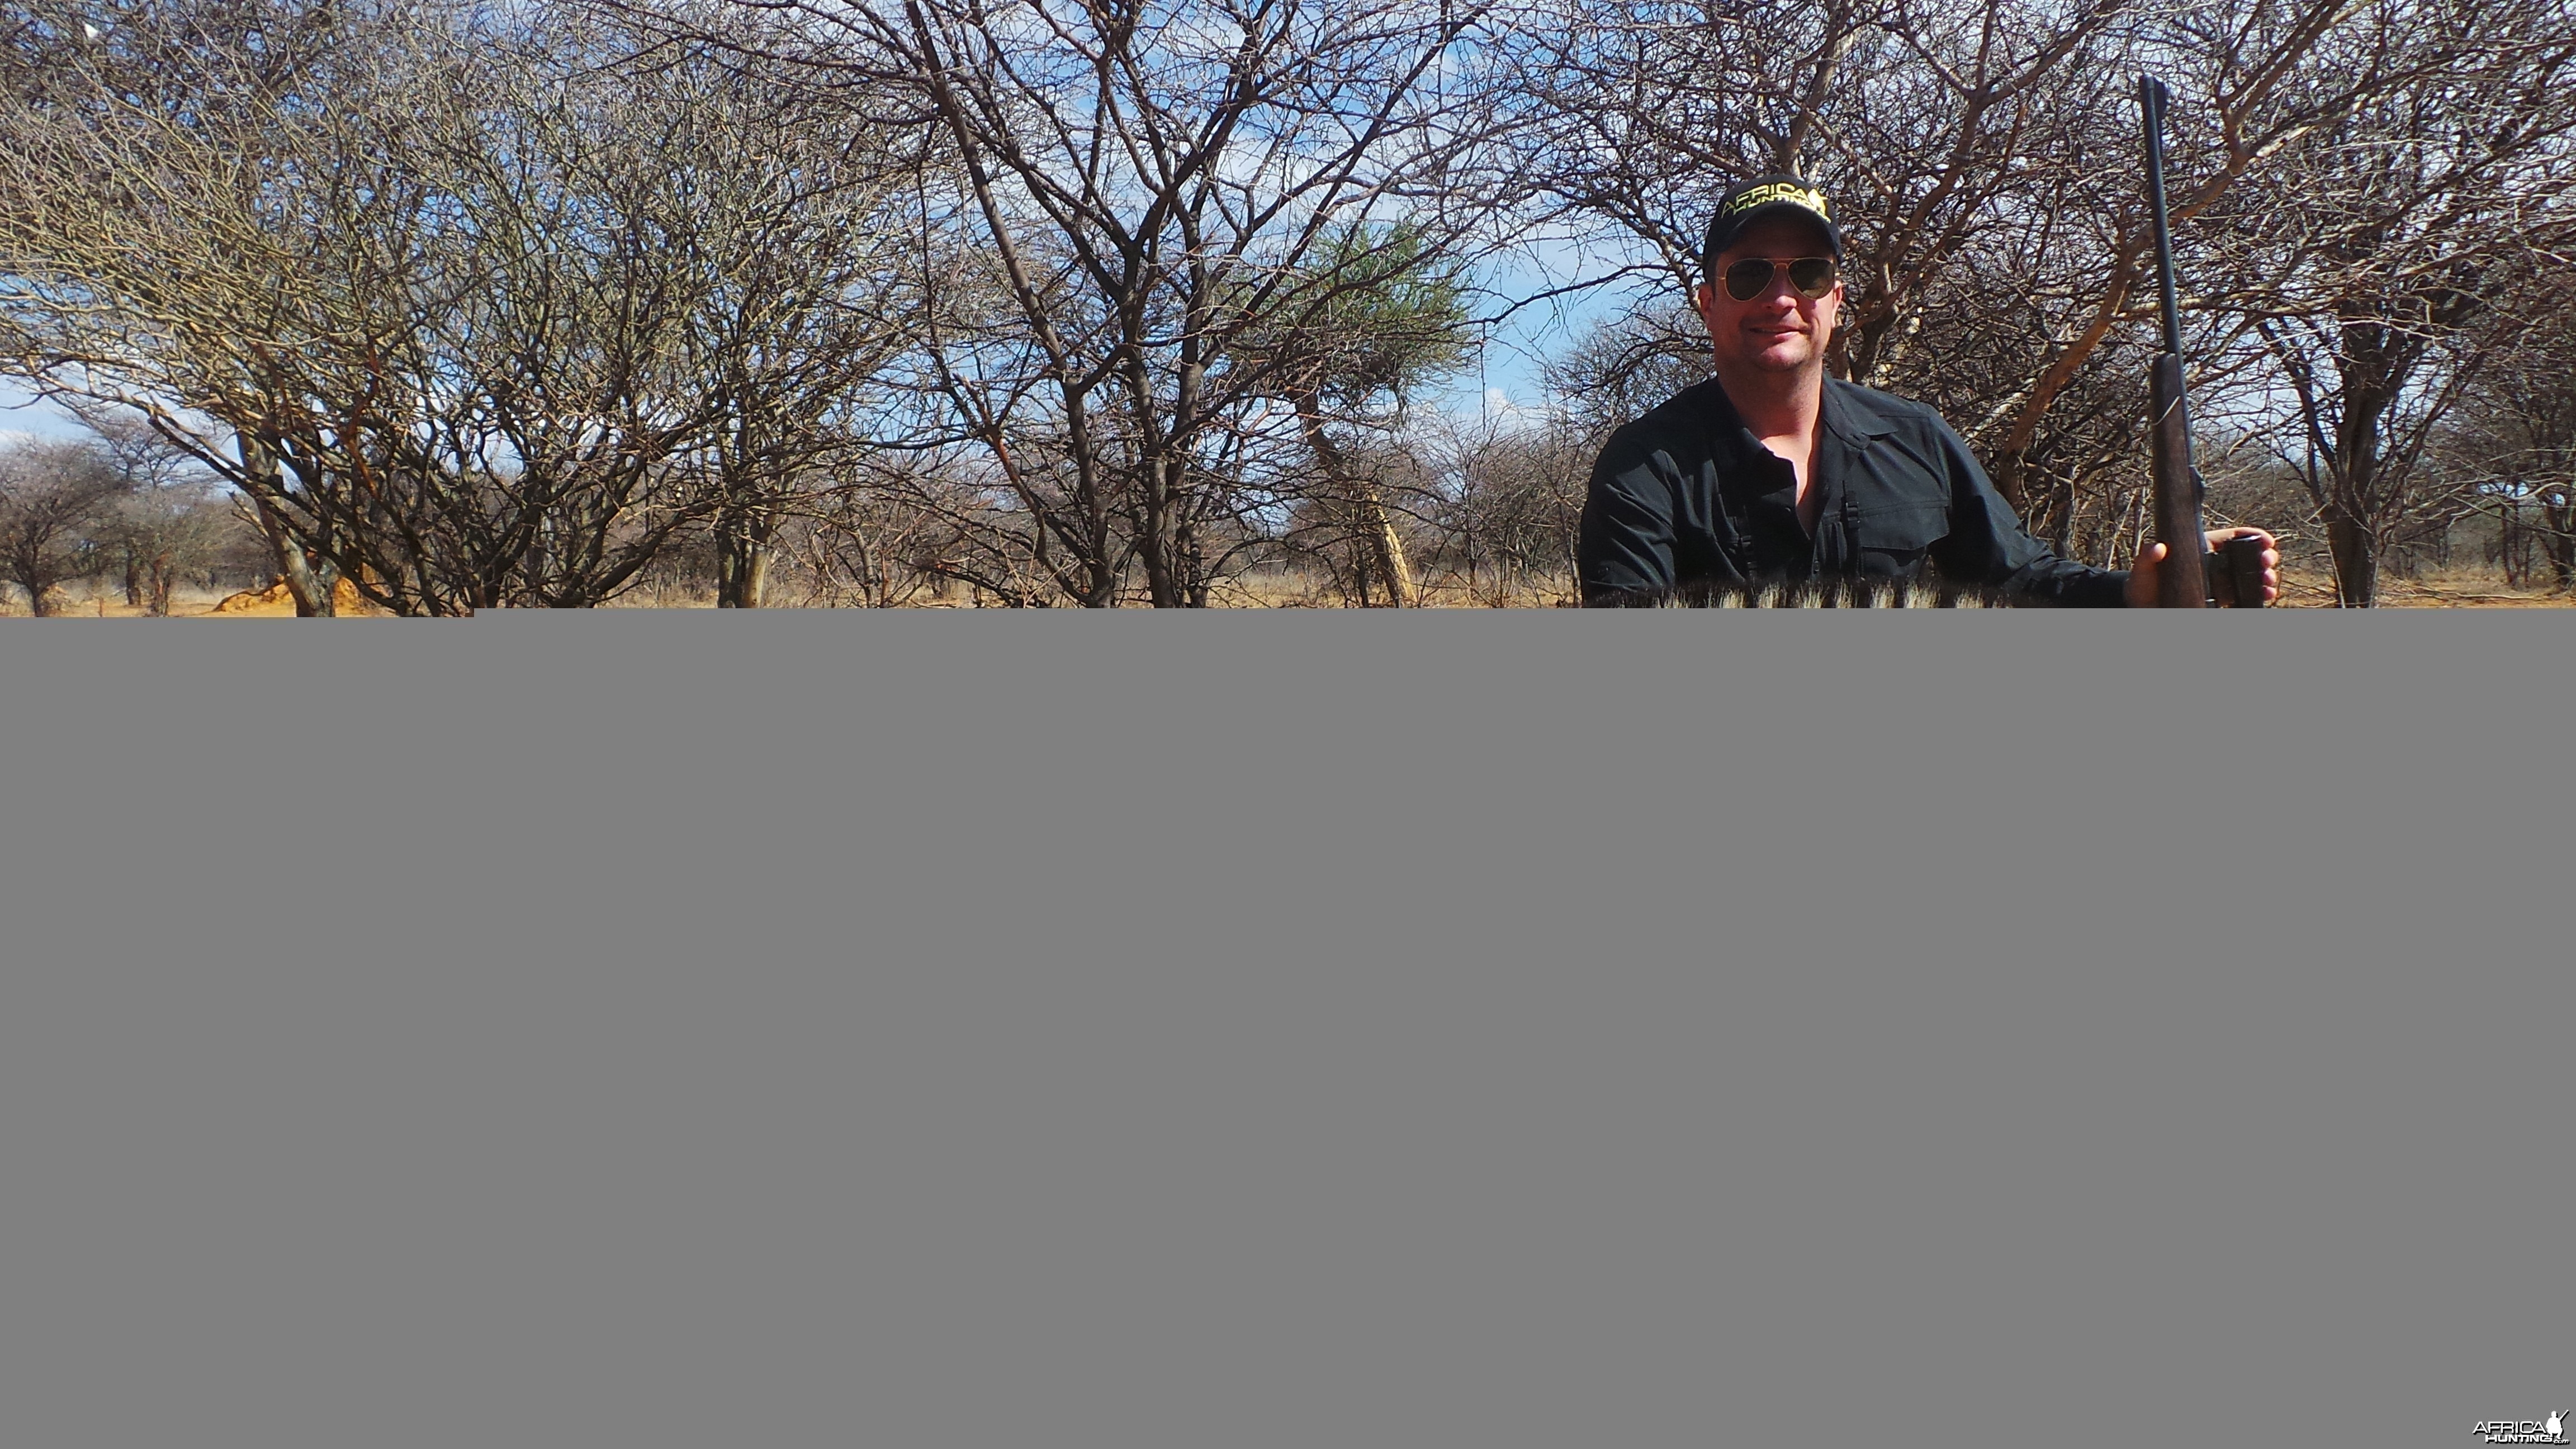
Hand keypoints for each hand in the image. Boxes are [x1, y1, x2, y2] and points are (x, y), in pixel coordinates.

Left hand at [2124, 528, 2281, 606]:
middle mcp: (2212, 564)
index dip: (2251, 535)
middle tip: (2267, 563)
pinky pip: (2242, 595)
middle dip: (2262, 557)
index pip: (2230, 537)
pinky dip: (2256, 595)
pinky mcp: (2218, 599)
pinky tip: (2264, 596)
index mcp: (2199, 548)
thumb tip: (2158, 547)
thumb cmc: (2142, 585)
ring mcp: (2217, 581)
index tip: (2266, 540)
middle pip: (2245, 555)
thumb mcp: (2142, 570)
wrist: (2143, 608)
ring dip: (2262, 577)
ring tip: (2268, 582)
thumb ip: (2147, 557)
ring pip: (2247, 575)